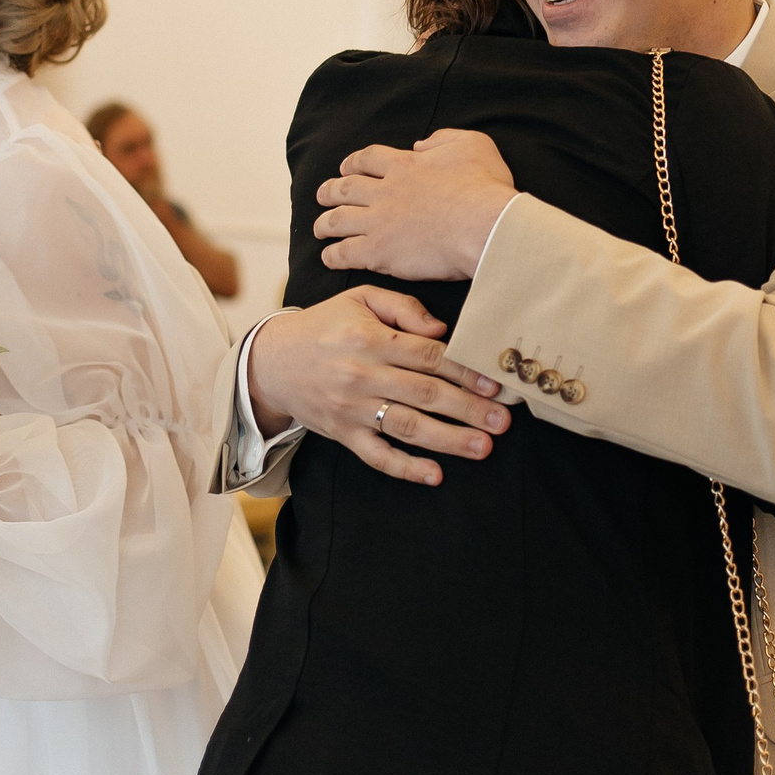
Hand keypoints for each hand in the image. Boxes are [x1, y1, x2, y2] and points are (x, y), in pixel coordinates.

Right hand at [246, 286, 509, 486]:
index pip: (427, 356)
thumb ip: (403, 307)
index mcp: (370, 339)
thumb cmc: (325, 325)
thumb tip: (442, 330)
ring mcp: (352, 409)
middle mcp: (361, 375)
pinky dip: (405, 468)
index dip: (464, 371)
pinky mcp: (343, 434)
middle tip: (503, 421)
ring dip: (448, 439)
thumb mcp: (360, 299)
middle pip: (424, 394)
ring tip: (483, 447)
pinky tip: (435, 475)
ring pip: (406, 427)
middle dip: (468, 408)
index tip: (495, 384)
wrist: (271, 362)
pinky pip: (377, 455)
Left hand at [315, 130, 517, 281]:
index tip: (346, 168)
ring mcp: (378, 222)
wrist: (484, 227)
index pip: (368, 159)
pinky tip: (328, 257)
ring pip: (338, 220)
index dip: (353, 163)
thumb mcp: (473, 145)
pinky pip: (345, 253)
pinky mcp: (379, 252)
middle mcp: (385, 191)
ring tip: (318, 228)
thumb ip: (444, 139)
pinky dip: (332, 255)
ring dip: (324, 223)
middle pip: (345, 188)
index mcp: (405, 165)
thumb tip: (421, 145)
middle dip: (330, 191)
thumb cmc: (485, 188)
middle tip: (322, 195)